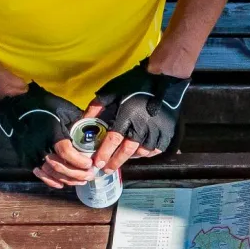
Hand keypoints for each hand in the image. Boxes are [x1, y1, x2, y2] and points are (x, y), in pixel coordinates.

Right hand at [0, 82, 91, 188]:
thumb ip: (78, 123)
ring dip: (67, 180)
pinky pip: (39, 173)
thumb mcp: (65, 110)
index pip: (65, 152)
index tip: (90, 164)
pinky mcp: (26, 157)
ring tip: (81, 181)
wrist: (17, 106)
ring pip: (50, 173)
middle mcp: (40, 145)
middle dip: (77, 174)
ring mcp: (31, 153)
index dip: (79, 161)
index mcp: (52, 132)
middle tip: (90, 175)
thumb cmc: (44, 106)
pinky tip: (61, 184)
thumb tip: (94, 132)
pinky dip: (50, 181)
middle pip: (59, 166)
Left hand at [88, 57, 190, 171]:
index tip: (97, 162)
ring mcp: (156, 131)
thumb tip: (82, 121)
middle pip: (127, 151)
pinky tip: (139, 152)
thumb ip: (96, 107)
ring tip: (121, 159)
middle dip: (115, 162)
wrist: (163, 79)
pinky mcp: (167, 132)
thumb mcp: (112, 91)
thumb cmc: (135, 84)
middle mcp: (142, 126)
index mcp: (127, 116)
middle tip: (106, 169)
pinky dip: (146, 153)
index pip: (113, 140)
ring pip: (141, 152)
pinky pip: (156, 150)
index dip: (104, 153)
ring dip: (130, 158)